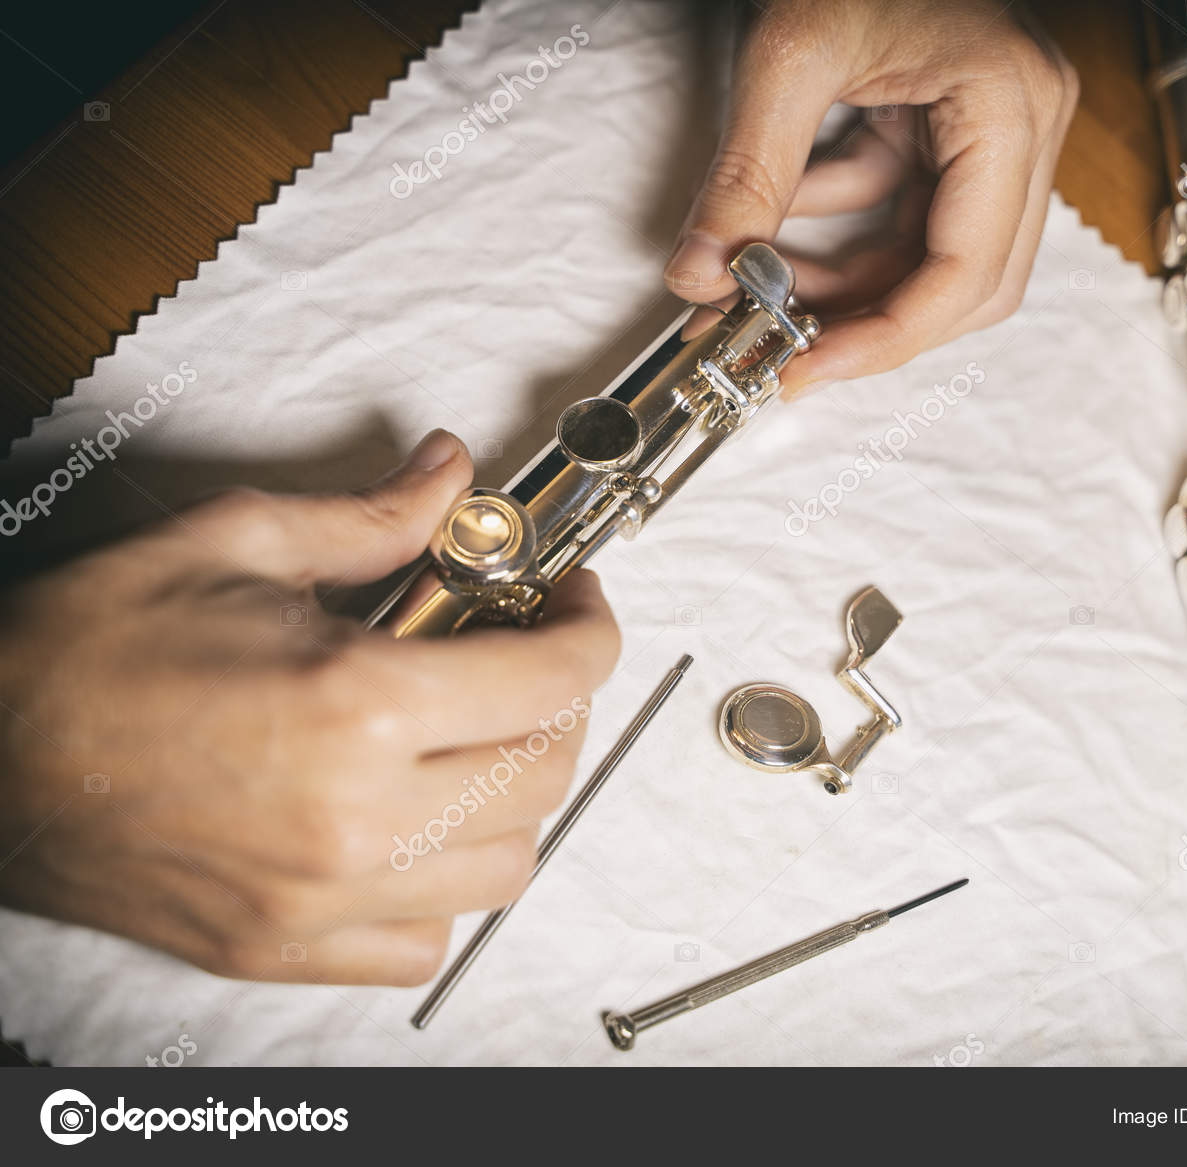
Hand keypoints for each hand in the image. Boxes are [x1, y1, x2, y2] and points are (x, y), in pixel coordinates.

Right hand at [0, 430, 619, 985]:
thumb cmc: (85, 654)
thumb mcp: (236, 541)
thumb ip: (373, 516)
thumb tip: (448, 474)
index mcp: (356, 705)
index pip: (556, 679)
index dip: (591, 627)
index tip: (575, 604)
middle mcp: (358, 818)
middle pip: (548, 770)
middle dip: (561, 701)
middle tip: (523, 655)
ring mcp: (325, 899)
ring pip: (507, 865)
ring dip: (515, 793)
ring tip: (471, 737)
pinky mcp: (285, 947)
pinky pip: (425, 943)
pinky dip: (444, 886)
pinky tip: (412, 826)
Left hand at [666, 0, 1076, 393]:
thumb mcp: (790, 55)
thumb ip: (746, 174)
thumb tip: (699, 274)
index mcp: (1010, 106)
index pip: (966, 272)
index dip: (884, 341)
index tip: (805, 371)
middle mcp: (1027, 127)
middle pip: (968, 285)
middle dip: (870, 325)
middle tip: (784, 353)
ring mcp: (1002, 132)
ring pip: (937, 261)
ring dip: (850, 287)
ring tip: (762, 295)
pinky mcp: (963, 133)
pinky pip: (911, 216)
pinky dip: (845, 238)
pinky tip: (778, 238)